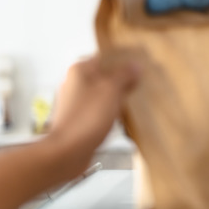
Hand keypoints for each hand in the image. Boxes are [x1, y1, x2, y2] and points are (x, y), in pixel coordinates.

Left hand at [47, 50, 140, 178]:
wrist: (68, 151)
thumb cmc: (87, 117)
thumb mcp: (112, 90)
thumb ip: (124, 75)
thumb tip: (135, 66)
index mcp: (80, 71)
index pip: (104, 57)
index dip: (122, 60)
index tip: (139, 64)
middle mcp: (74, 84)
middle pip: (103, 76)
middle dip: (121, 80)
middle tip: (140, 83)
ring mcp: (75, 103)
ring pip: (101, 94)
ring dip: (116, 97)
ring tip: (134, 100)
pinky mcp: (78, 119)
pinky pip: (98, 110)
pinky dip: (109, 112)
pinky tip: (121, 118)